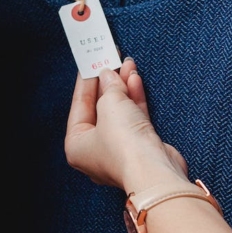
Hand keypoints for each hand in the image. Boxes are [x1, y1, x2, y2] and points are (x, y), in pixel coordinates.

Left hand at [65, 58, 190, 194]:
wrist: (154, 172)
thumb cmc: (124, 146)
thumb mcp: (110, 105)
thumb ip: (108, 87)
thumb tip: (109, 76)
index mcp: (77, 145)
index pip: (78, 106)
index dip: (85, 82)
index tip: (90, 63)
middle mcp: (96, 150)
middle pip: (99, 109)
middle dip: (107, 83)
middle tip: (110, 61)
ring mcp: (119, 150)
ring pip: (119, 112)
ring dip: (123, 88)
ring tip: (127, 65)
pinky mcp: (140, 147)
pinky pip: (134, 118)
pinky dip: (135, 99)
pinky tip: (135, 80)